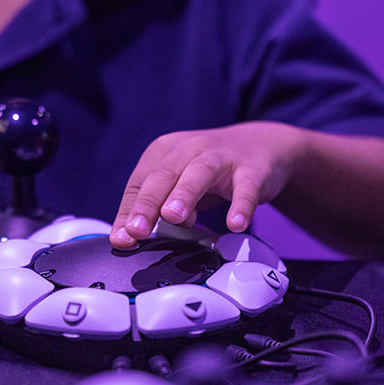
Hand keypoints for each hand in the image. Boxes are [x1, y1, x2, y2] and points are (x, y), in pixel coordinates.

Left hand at [109, 122, 300, 247]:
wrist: (261, 146)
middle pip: (164, 175)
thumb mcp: (177, 183)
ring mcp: (222, 157)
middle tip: (137, 230)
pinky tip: (235, 224)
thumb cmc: (209, 170)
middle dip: (148, 203)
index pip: (140, 182)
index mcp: (165, 152)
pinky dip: (241, 206)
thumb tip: (126, 236)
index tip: (122, 238)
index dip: (129, 211)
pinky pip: (246, 188)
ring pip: (199, 173)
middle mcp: (190, 148)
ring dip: (184, 194)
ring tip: (173, 217)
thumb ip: (155, 207)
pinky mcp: (251, 170)